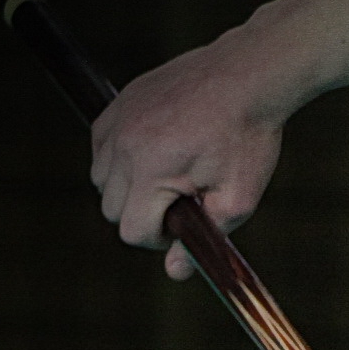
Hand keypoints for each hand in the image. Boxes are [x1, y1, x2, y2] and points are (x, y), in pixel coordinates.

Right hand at [89, 32, 285, 278]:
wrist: (248, 77)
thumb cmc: (248, 138)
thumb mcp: (237, 199)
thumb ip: (202, 239)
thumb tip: (175, 272)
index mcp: (151, 170)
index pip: (130, 230)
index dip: (160, 239)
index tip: (187, 224)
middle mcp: (123, 145)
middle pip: (110, 208)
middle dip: (143, 215)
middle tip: (183, 202)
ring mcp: (116, 121)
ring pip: (100, 178)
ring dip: (129, 189)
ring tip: (171, 179)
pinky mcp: (118, 104)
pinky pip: (101, 148)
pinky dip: (121, 160)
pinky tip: (158, 156)